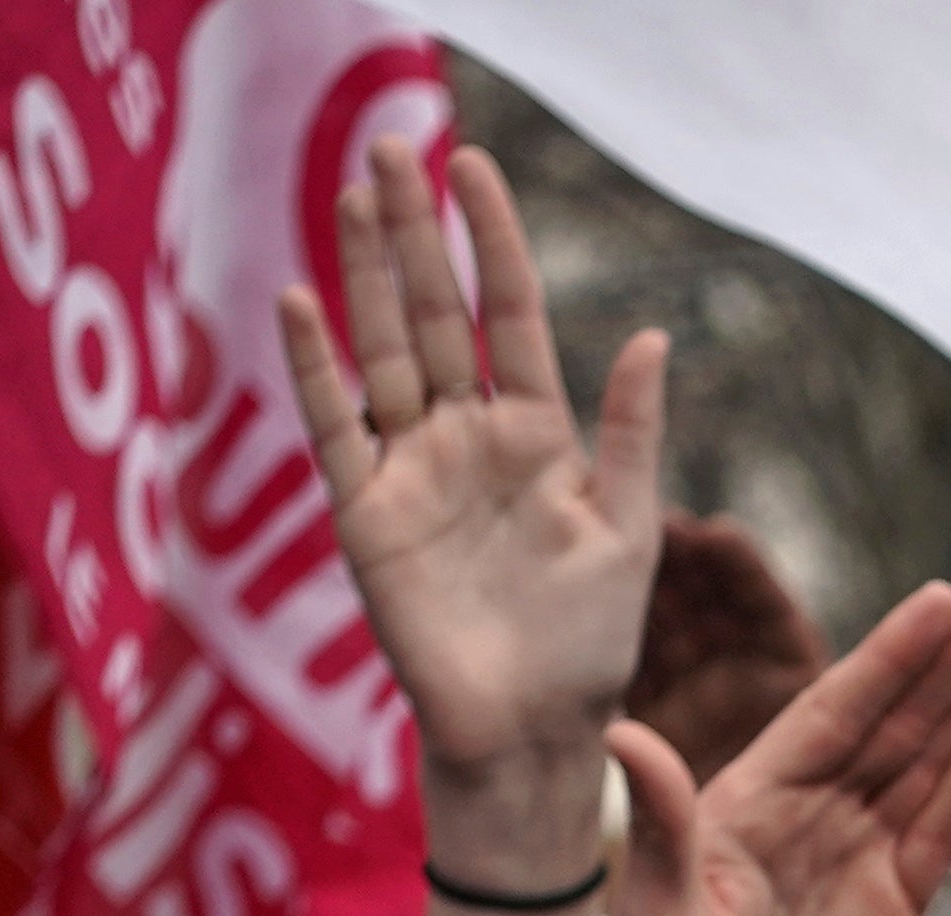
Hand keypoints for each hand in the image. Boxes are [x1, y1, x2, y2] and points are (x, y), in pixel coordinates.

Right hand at [279, 137, 663, 899]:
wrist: (534, 734)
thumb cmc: (590, 648)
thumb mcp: (629, 533)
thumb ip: (630, 434)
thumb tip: (651, 334)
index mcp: (538, 439)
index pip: (510, 318)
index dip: (491, 243)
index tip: (472, 168)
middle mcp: (468, 441)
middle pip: (436, 316)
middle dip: (413, 234)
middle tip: (389, 147)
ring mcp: (413, 473)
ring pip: (385, 352)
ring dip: (365, 275)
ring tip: (349, 193)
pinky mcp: (368, 516)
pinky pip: (336, 429)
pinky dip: (317, 369)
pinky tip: (299, 300)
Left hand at [562, 565, 950, 915]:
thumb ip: (658, 826)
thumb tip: (623, 733)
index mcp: (746, 804)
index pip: (833, 713)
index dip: (890, 657)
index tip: (943, 600)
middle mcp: (805, 819)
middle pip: (894, 722)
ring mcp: (851, 865)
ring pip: (925, 766)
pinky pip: (937, 839)